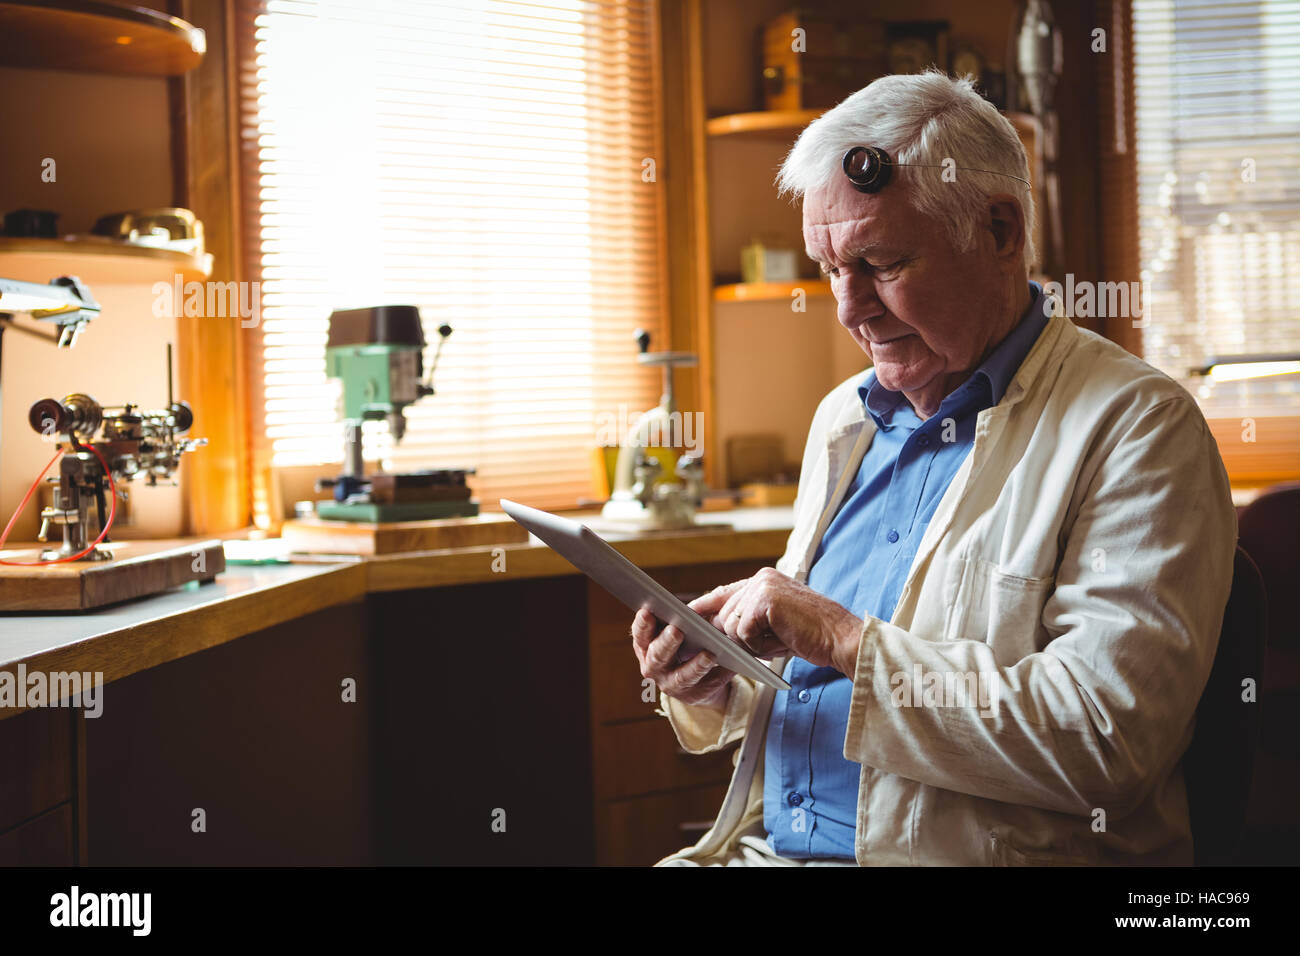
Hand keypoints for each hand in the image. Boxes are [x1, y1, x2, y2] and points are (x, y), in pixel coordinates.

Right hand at [630, 607, 734, 709]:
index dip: (642, 624)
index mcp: (646, 646)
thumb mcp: (680, 628)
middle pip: (658, 656)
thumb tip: (694, 610)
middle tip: (677, 630)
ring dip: (695, 666)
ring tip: (709, 654)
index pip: (640, 635)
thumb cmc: (687, 642)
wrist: (699, 677)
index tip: (647, 611)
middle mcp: (654, 668)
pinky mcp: (693, 695)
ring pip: (682, 677)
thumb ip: (681, 618)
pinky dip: (719, 674)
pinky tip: (729, 665)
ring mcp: (671, 684)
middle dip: (667, 642)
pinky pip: (707, 685)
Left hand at [689, 567, 862, 675]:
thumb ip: (746, 621)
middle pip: (724, 612)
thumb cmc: (810, 636)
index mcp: (764, 580)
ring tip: (779, 640)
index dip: (705, 605)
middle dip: (735, 636)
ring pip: (730, 624)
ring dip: (751, 643)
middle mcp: (762, 578)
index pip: (724, 592)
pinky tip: (781, 640)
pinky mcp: (765, 600)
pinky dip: (758, 645)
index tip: (687, 614)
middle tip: (762, 645)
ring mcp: (763, 586)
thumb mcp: (773, 626)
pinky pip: (742, 632)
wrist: (841, 639)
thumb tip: (714, 629)